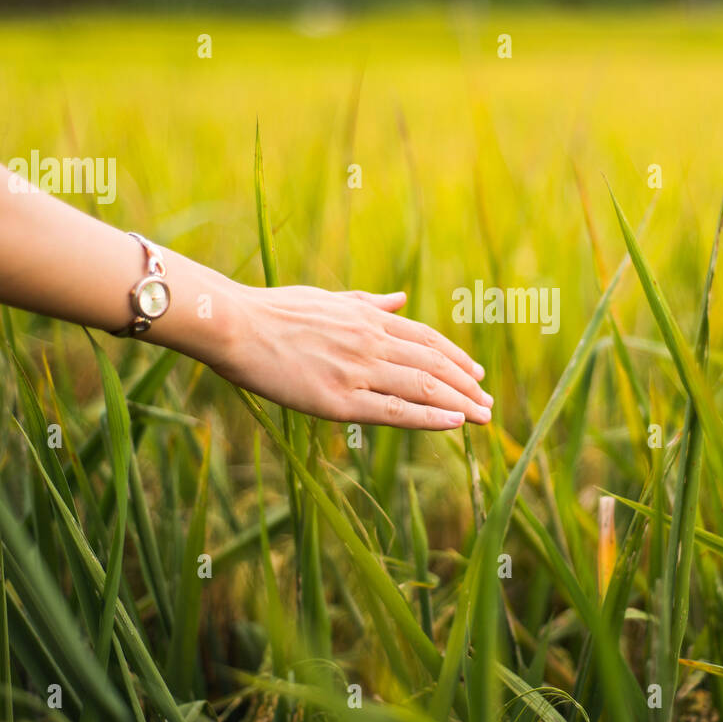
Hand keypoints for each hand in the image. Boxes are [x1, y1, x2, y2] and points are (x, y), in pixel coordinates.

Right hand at [209, 284, 491, 429]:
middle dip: (465, 384)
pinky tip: (453, 423)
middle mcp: (369, 342)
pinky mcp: (337, 399)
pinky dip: (428, 416)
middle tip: (489, 402)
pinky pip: (393, 410)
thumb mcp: (327, 299)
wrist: (233, 325)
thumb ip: (367, 303)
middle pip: (432, 363)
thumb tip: (400, 298)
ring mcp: (355, 370)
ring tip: (482, 416)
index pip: (425, 338)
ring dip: (458, 402)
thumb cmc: (272, 312)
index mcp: (366, 319)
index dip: (454, 357)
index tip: (475, 372)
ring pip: (421, 386)